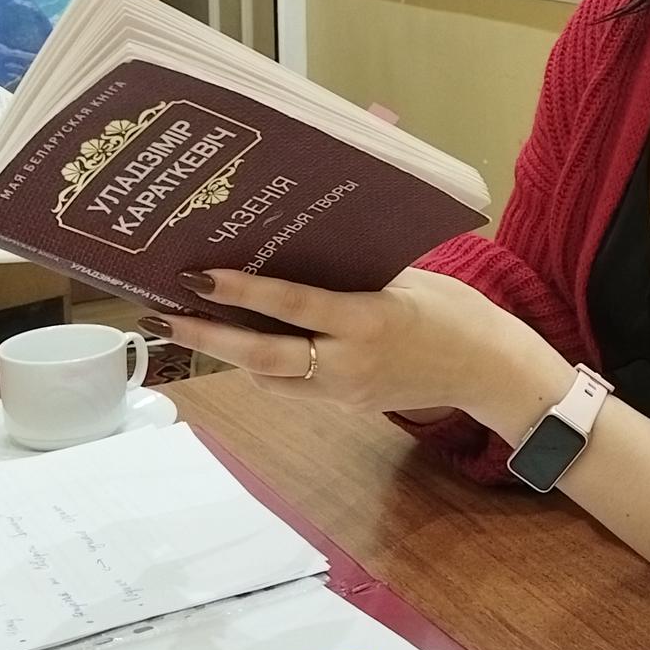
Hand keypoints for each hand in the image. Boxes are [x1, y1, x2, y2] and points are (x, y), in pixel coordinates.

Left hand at [145, 266, 567, 427]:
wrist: (489, 371)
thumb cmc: (455, 312)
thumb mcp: (411, 279)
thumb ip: (357, 270)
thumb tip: (303, 245)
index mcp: (368, 320)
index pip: (292, 305)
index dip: (241, 294)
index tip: (196, 278)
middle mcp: (349, 361)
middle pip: (261, 356)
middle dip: (207, 337)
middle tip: (160, 317)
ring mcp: (345, 389)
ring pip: (269, 377)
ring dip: (228, 354)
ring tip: (187, 325)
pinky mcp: (347, 404)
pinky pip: (293, 386)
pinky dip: (264, 367)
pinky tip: (245, 344)